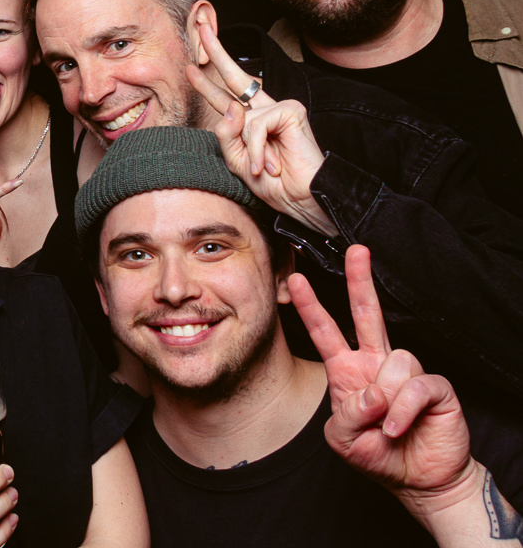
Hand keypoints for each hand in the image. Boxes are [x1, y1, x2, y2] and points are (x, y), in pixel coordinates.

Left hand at [186, 19, 332, 233]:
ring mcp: (280, 106)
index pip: (225, 95)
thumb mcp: (237, 161)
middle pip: (236, 74)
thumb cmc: (273, 183)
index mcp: (251, 120)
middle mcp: (265, 108)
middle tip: (200, 23)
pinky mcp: (292, 110)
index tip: (191, 65)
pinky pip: (256, 126)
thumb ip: (227, 135)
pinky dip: (256, 150)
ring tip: (263, 169)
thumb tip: (232, 107)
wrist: (303, 199)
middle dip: (216, 49)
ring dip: (246, 151)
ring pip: (241, 119)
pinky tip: (270, 165)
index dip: (207, 80)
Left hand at [290, 245, 474, 506]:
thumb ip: (346, 415)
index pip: (325, 332)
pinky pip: (414, 385)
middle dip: (360, 280)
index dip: (311, 307)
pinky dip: (403, 411)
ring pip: (394, 360)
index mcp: (348, 371)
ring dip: (386, 400)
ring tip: (387, 426)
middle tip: (357, 250)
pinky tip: (399, 428)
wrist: (419, 479)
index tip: (295, 280)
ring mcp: (406, 372)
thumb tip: (371, 391)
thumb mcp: (344, 440)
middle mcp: (375, 363)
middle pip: (366, 313)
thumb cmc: (378, 454)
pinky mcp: (434, 387)